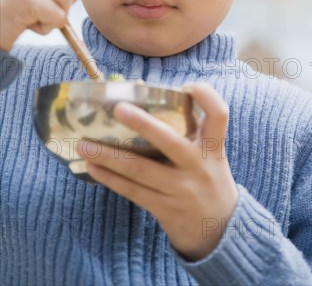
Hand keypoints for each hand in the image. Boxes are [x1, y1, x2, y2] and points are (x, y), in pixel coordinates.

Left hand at [76, 82, 238, 260]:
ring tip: (83, 144)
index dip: (204, 95)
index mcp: (213, 147)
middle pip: (170, 141)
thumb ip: (189, 131)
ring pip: (140, 169)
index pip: (218, 114)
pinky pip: (133, 191)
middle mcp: (199, 166)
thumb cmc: (208, 180)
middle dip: (142, 123)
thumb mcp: (210, 155)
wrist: (221, 232)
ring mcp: (181, 189)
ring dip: (109, 155)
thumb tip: (146, 98)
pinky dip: (110, 178)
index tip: (185, 86)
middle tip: (118, 108)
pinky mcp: (165, 209)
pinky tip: (92, 168)